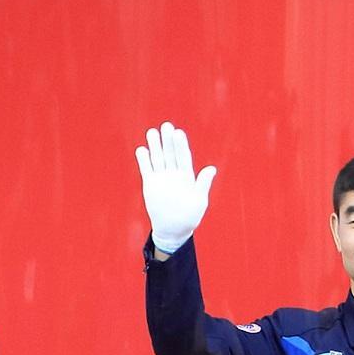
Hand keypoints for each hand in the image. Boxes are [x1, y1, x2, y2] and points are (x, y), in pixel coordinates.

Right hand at [135, 122, 215, 253]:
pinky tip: (142, 149)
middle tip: (166, 126)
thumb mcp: (199, 200)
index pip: (183, 157)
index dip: (181, 145)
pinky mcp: (150, 184)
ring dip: (155, 146)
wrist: (173, 228)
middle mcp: (174, 174)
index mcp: (187, 176)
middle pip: (170, 154)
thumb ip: (202, 184)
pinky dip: (144, 160)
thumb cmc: (189, 216)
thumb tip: (211, 169)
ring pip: (158, 159)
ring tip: (152, 132)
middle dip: (168, 141)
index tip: (178, 133)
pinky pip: (147, 170)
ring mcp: (162, 178)